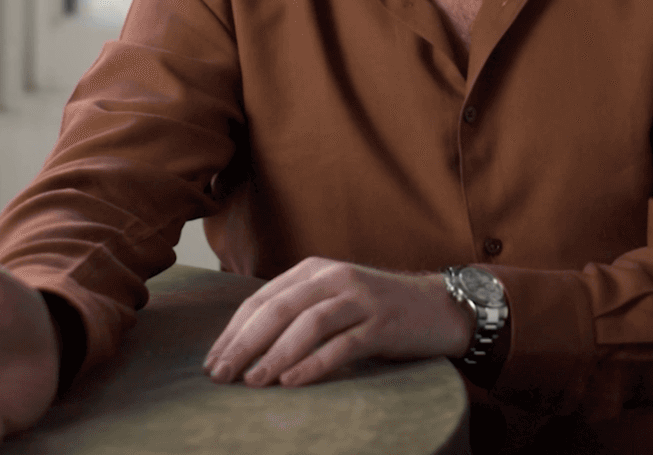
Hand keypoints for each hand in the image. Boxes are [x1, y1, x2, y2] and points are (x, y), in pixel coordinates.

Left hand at [202, 257, 472, 387]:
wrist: (439, 306)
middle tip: (220, 374)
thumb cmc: (377, 309)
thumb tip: (246, 346)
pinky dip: (314, 364)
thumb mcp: (333, 298)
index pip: (262, 299)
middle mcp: (334, 278)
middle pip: (278, 309)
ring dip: (275, 355)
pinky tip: (292, 381)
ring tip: (252, 381)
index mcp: (314, 270)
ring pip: (308, 325)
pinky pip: (342, 345)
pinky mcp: (383, 324)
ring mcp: (360, 299)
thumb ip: (297, 310)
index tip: (212, 361)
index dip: (233, 331)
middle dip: (244, 344)